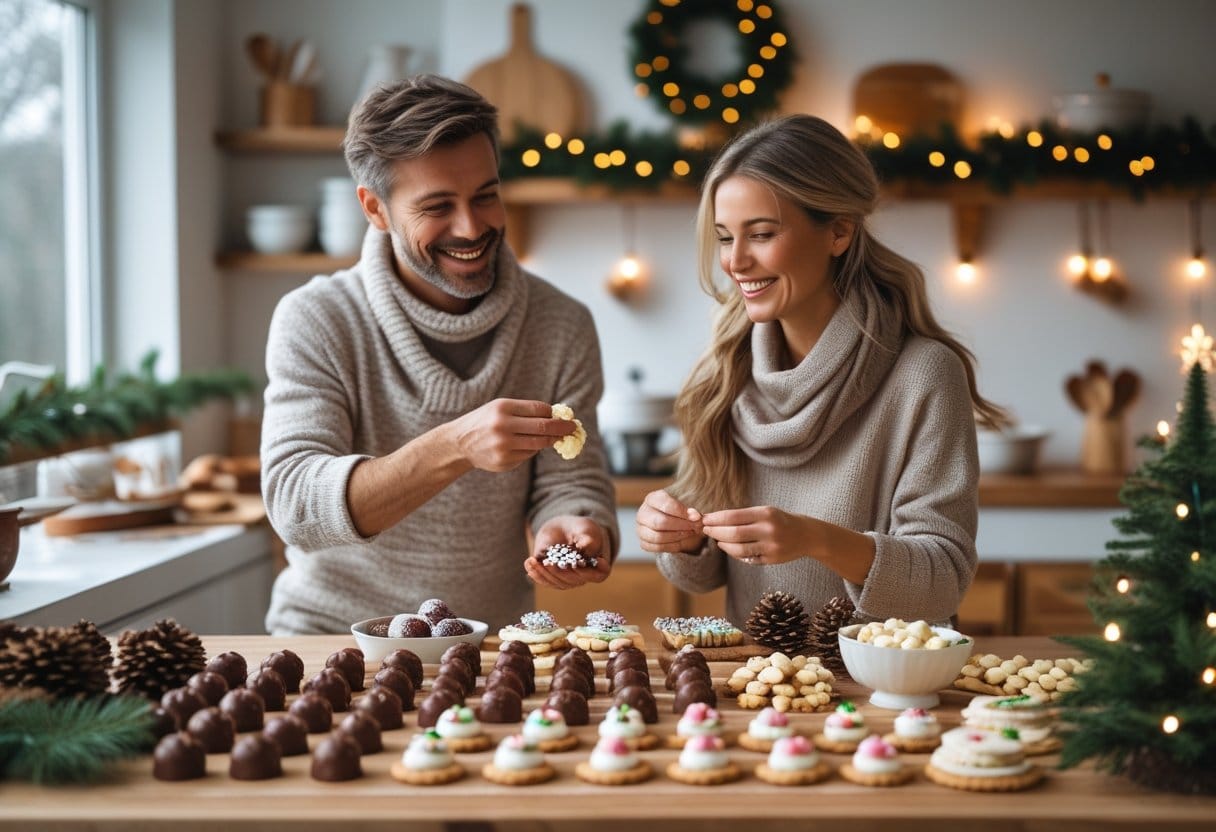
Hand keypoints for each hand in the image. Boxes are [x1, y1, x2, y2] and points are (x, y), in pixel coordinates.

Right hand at [448, 398, 576, 472]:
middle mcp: (502, 427)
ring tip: (554, 437)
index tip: (566, 417)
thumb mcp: (500, 407)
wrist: (459, 443)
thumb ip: (526, 411)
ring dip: (549, 441)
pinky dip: (531, 449)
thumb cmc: (485, 421)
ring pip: (538, 444)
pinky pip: (527, 455)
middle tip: (573, 428)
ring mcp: (503, 447)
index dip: (555, 414)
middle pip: (543, 428)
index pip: (539, 410)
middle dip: (562, 428)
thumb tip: (557, 416)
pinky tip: (520, 445)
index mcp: (503, 409)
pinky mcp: (504, 463)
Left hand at [524, 516, 610, 588]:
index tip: (594, 561)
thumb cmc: (580, 529)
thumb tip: (586, 549)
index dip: (597, 570)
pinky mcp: (553, 578)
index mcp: (598, 566)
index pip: (600, 573)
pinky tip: (529, 563)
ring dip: (545, 573)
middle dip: (561, 571)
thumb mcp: (587, 529)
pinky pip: (545, 581)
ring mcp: (568, 580)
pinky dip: (536, 573)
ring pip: (558, 582)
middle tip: (550, 562)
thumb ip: (589, 539)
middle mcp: (584, 577)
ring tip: (533, 561)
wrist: (563, 529)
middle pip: (574, 580)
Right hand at [635, 489, 704, 553]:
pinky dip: (672, 546)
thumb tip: (696, 516)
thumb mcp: (685, 507)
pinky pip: (656, 548)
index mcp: (652, 499)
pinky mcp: (643, 542)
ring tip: (690, 533)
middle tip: (695, 527)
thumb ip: (691, 512)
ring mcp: (640, 529)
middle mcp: (643, 513)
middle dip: (681, 526)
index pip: (665, 505)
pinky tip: (681, 542)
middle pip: (660, 522)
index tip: (697, 517)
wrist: (673, 522)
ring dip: (677, 536)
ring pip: (657, 537)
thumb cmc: (678, 511)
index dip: (682, 512)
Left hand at [700, 505, 810, 565]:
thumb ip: (744, 516)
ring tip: (717, 539)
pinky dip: (735, 553)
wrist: (808, 535)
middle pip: (733, 533)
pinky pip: (747, 558)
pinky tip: (730, 548)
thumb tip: (715, 519)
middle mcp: (769, 530)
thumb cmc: (781, 520)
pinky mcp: (772, 560)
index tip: (705, 519)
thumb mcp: (766, 511)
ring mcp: (771, 547)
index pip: (734, 516)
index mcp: (766, 513)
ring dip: (723, 544)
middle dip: (716, 532)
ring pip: (738, 549)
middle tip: (706, 529)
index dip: (716, 519)